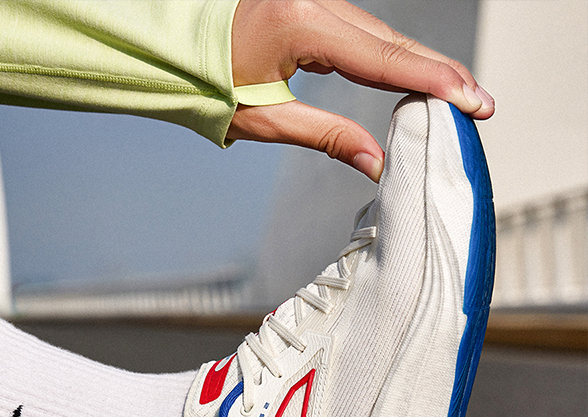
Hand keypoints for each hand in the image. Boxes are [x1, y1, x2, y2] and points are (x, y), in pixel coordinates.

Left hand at [228, 0, 494, 180]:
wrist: (173, 49)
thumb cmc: (206, 85)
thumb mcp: (264, 119)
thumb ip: (325, 136)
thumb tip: (377, 162)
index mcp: (299, 22)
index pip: (381, 56)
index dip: (431, 80)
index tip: (472, 100)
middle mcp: (314, 0)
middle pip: (391, 39)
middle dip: (438, 72)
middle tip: (482, 102)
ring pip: (382, 32)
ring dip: (420, 63)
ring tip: (459, 94)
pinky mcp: (312, 7)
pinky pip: (364, 31)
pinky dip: (393, 55)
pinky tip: (416, 75)